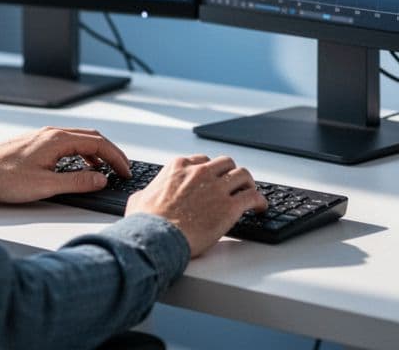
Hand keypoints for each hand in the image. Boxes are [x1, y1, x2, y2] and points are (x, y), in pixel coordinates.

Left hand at [0, 126, 131, 202]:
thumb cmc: (3, 177)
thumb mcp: (45, 185)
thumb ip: (77, 182)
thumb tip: (100, 180)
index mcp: (57, 140)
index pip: (98, 143)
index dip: (117, 157)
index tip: (126, 170)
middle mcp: (52, 134)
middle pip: (92, 138)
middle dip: (111, 154)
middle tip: (122, 170)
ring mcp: (44, 137)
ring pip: (80, 141)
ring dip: (96, 155)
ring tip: (104, 172)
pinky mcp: (37, 144)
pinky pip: (68, 145)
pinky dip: (81, 156)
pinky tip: (80, 169)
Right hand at [126, 155, 267, 257]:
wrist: (156, 237)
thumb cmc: (146, 222)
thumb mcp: (138, 199)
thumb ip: (147, 193)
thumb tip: (144, 197)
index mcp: (179, 167)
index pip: (202, 161)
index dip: (210, 171)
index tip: (213, 179)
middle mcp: (200, 173)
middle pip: (226, 163)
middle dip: (231, 173)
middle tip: (234, 184)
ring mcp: (216, 188)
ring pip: (243, 175)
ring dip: (248, 184)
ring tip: (250, 193)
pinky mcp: (229, 207)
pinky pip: (252, 197)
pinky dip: (259, 201)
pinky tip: (260, 208)